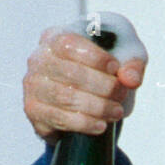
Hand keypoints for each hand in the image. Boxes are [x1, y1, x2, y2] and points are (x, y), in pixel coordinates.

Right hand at [22, 28, 145, 140]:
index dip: (95, 58)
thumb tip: (131, 79)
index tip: (116, 68)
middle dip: (103, 86)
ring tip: (116, 112)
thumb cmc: (100, 74)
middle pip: (71, 73)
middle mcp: (39, 60)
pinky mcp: (34, 110)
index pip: (69, 44)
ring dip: (97, 107)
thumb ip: (131, 65)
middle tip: (121, 94)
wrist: (82, 104)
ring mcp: (33, 85)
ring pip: (65, 97)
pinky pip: (59, 118)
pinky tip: (101, 125)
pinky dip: (84, 123)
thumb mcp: (121, 62)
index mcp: (55, 39)